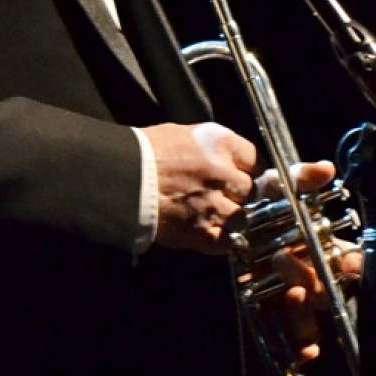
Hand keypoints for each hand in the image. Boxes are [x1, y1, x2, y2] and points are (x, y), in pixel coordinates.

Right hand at [142, 120, 256, 254]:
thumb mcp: (182, 134)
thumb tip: (227, 159)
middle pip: (251, 189)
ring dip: (231, 217)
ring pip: (242, 217)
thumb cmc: (143, 153)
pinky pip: (226, 241)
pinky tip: (206, 231)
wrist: (119, 180)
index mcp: (219, 144)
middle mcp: (224, 174)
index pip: (255, 158)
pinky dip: (220, 239)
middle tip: (222, 194)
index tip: (242, 173)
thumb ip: (211, 147)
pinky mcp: (202, 233)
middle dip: (239, 193)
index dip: (248, 168)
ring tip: (212, 214)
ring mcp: (215, 206)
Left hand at [255, 159, 362, 361]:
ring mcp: (294, 294)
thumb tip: (325, 169)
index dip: (351, 265)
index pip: (348, 262)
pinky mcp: (273, 309)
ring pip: (311, 314)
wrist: (226, 220)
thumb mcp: (277, 185)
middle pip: (327, 289)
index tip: (348, 262)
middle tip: (282, 258)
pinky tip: (302, 354)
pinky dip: (301, 348)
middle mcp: (313, 274)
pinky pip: (293, 335)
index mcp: (322, 246)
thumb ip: (300, 177)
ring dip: (306, 313)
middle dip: (312, 279)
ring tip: (289, 296)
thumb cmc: (260, 202)